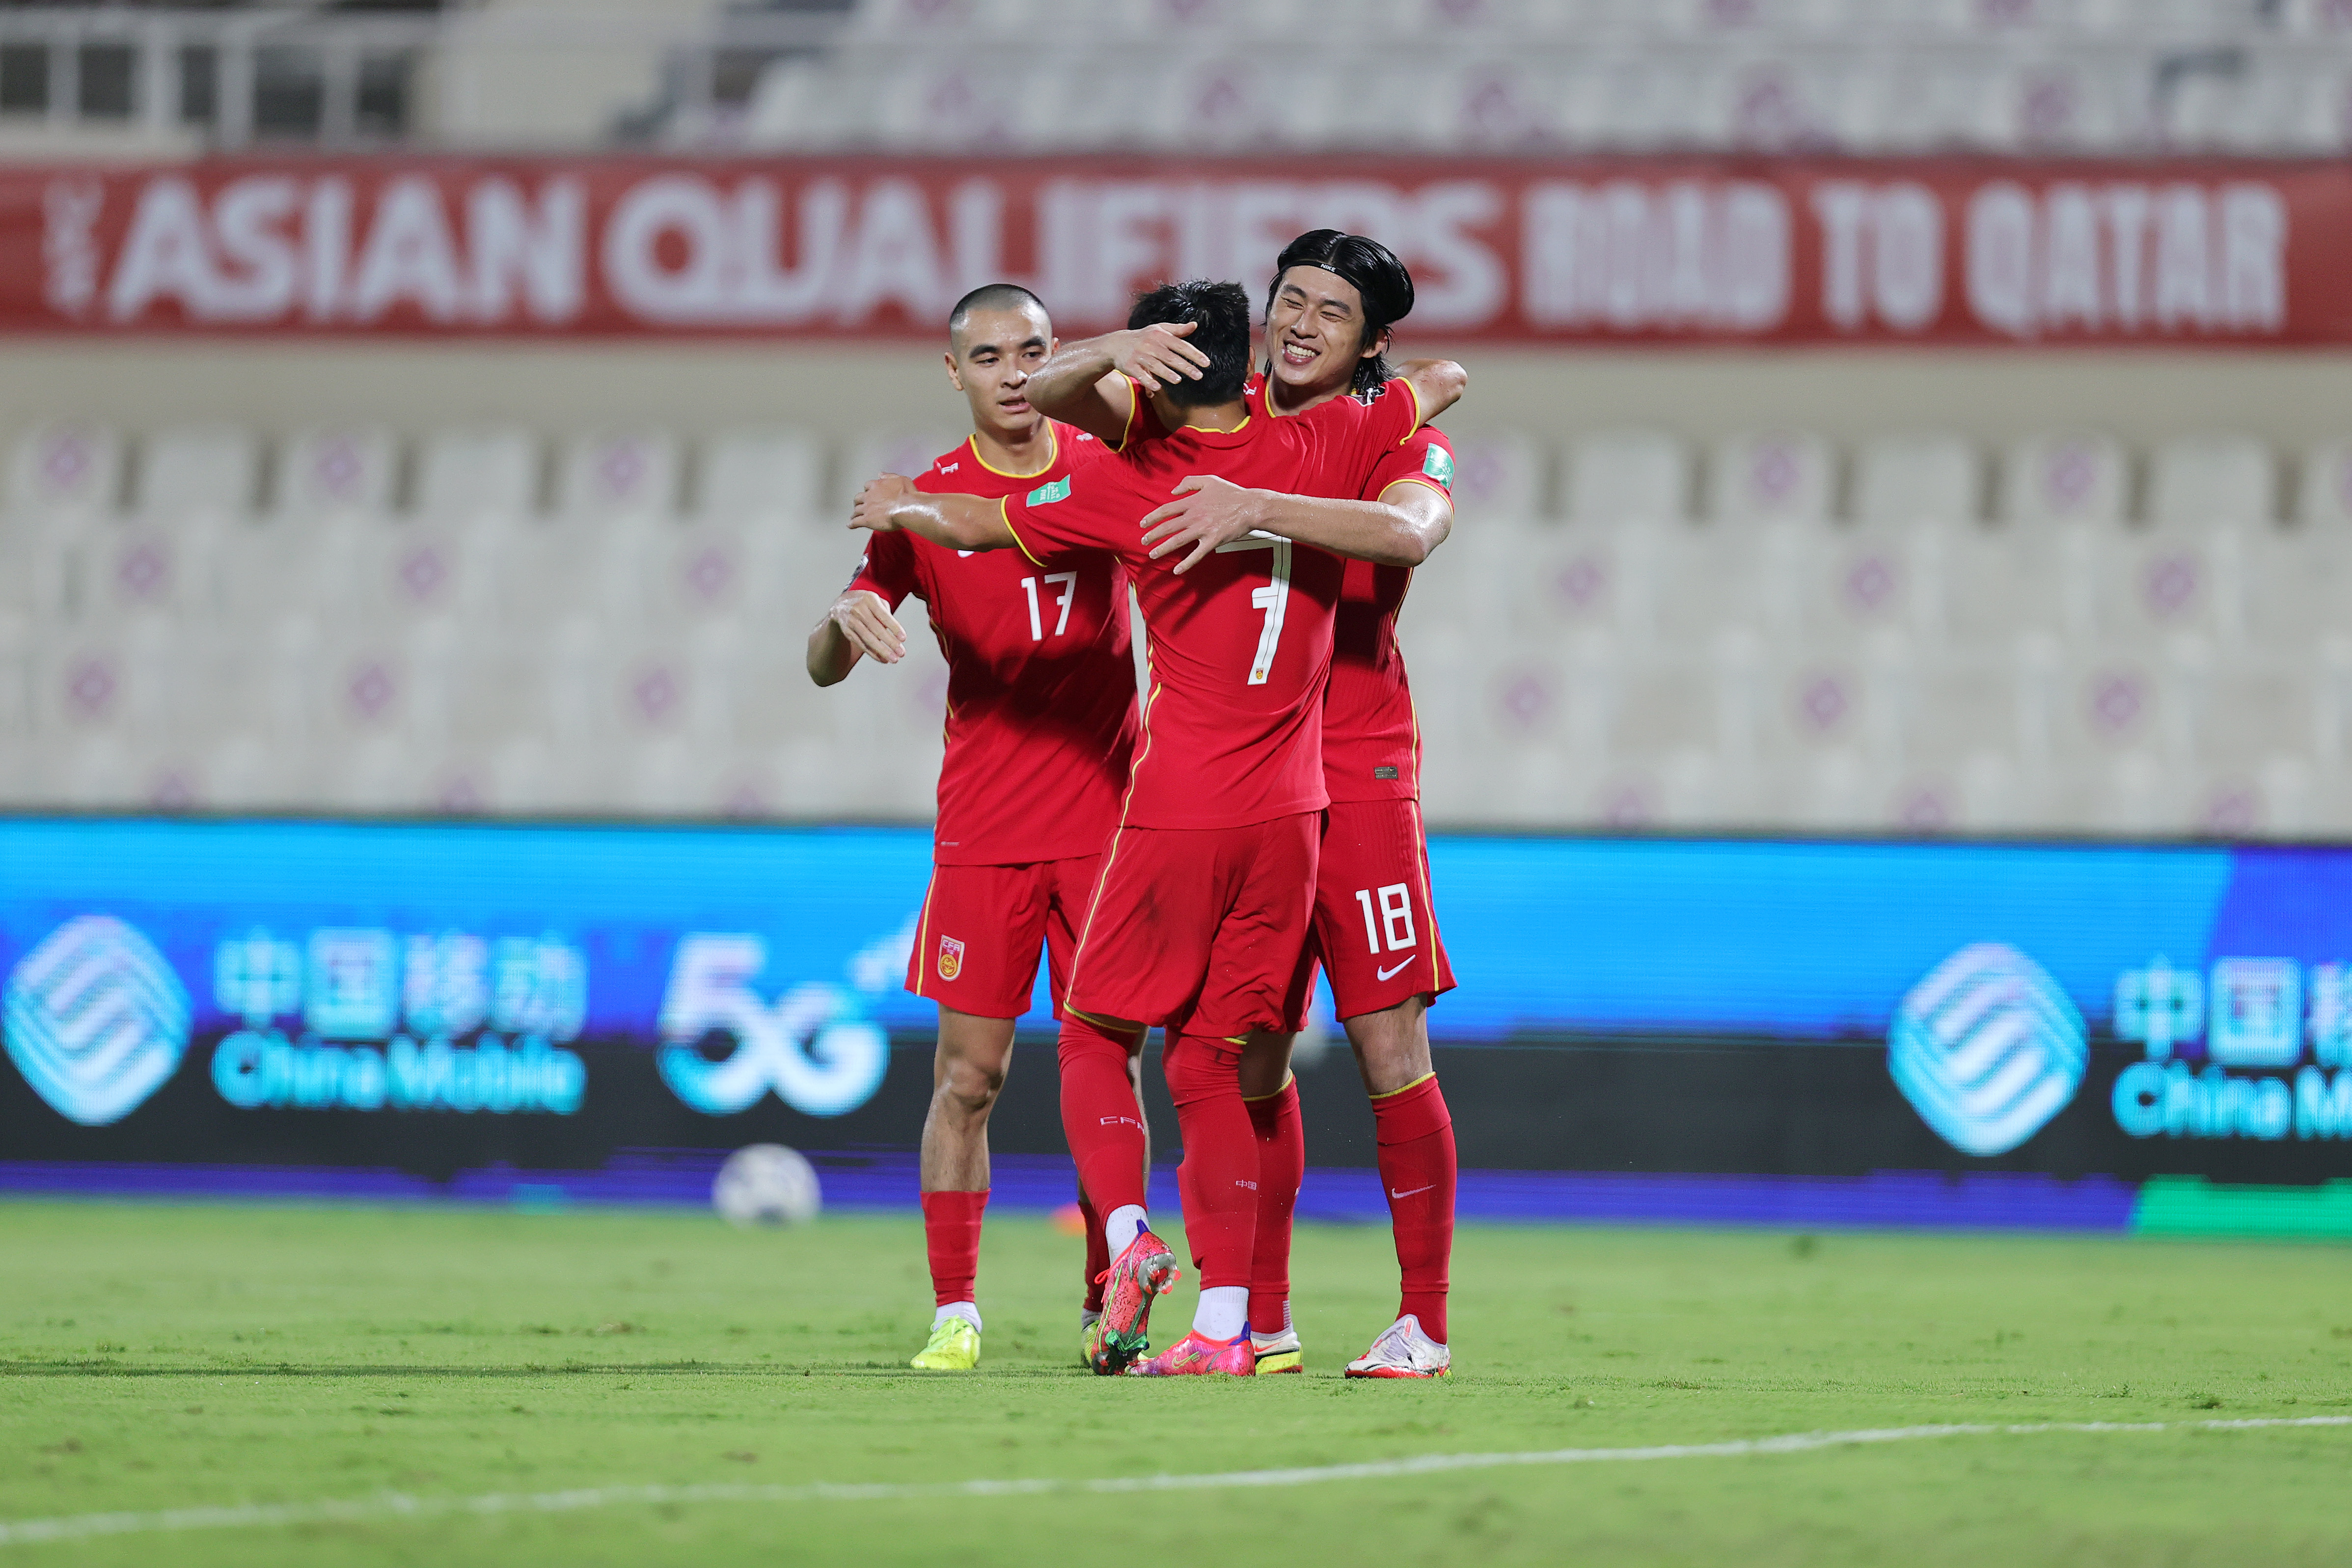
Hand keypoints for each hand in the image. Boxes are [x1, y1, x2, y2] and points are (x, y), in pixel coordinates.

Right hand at [829, 588, 905, 664]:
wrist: (841, 604)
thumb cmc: (865, 603)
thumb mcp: (876, 600)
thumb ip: (886, 614)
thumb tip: (894, 633)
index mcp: (869, 599)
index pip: (883, 615)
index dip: (894, 627)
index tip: (903, 638)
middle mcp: (858, 609)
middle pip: (876, 629)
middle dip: (890, 642)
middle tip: (901, 653)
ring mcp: (851, 620)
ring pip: (867, 639)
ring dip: (882, 651)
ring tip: (893, 659)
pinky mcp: (847, 631)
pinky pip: (861, 644)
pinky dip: (872, 653)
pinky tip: (882, 659)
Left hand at [851, 473, 916, 533]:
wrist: (907, 507)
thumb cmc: (907, 495)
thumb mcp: (901, 479)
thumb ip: (889, 476)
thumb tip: (881, 474)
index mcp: (877, 486)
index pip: (867, 486)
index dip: (867, 490)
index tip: (868, 492)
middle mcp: (869, 496)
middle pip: (858, 498)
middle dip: (858, 501)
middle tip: (859, 504)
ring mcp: (867, 508)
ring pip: (856, 510)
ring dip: (855, 513)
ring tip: (854, 516)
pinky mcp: (867, 520)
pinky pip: (856, 522)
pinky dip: (852, 524)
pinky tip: (850, 525)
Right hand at [1110, 322, 1211, 393]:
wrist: (1116, 344)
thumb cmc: (1143, 337)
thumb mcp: (1159, 330)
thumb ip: (1178, 330)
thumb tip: (1195, 325)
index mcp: (1160, 335)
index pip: (1180, 345)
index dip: (1194, 354)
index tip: (1206, 363)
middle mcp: (1150, 344)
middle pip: (1170, 356)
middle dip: (1185, 366)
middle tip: (1198, 376)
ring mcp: (1139, 355)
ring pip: (1154, 365)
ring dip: (1166, 373)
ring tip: (1178, 380)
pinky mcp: (1129, 366)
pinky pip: (1139, 374)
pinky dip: (1147, 381)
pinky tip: (1157, 388)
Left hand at [1139, 475, 1269, 574]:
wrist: (1251, 507)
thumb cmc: (1231, 493)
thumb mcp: (1209, 480)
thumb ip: (1189, 483)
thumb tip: (1173, 491)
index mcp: (1192, 502)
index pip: (1166, 510)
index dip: (1152, 517)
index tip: (1142, 524)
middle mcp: (1195, 516)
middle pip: (1168, 527)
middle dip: (1153, 535)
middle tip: (1143, 541)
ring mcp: (1203, 529)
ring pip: (1178, 540)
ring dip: (1163, 548)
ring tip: (1152, 554)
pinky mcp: (1213, 541)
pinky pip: (1197, 554)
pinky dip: (1186, 564)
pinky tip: (1177, 571)